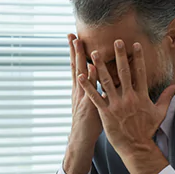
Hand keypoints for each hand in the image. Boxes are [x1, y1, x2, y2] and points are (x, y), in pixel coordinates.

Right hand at [63, 34, 101, 173]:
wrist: (81, 139)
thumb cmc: (89, 122)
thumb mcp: (91, 102)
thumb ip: (96, 89)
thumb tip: (103, 76)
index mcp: (79, 89)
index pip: (77, 66)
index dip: (75, 52)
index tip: (74, 37)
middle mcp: (78, 90)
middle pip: (75, 66)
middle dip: (73, 50)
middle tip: (71, 34)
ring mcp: (82, 96)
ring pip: (80, 73)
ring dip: (79, 58)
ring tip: (78, 43)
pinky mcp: (88, 104)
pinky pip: (89, 89)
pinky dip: (89, 78)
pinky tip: (90, 67)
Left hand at [78, 39, 174, 171]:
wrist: (136, 147)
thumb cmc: (147, 129)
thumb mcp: (160, 112)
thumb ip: (167, 96)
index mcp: (141, 96)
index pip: (140, 73)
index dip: (138, 58)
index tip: (135, 45)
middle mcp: (129, 98)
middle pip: (123, 73)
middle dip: (119, 56)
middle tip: (116, 41)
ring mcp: (116, 105)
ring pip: (107, 82)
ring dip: (100, 66)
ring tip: (93, 53)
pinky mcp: (105, 113)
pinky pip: (95, 97)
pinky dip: (87, 86)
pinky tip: (80, 76)